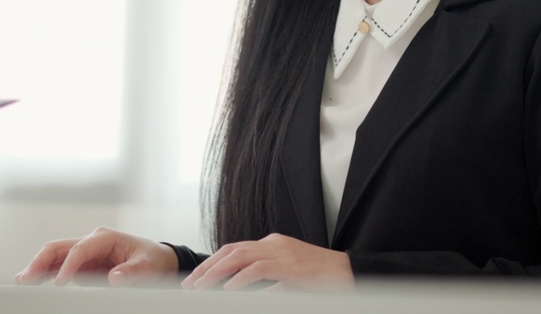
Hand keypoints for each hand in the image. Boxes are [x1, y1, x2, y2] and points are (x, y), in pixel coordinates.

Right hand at [14, 226, 178, 287]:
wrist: (156, 260)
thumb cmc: (151, 259)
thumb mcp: (147, 266)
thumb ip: (131, 272)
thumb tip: (114, 278)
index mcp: (104, 237)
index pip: (79, 250)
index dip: (68, 266)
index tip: (59, 283)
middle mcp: (91, 242)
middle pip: (59, 248)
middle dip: (40, 261)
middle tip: (26, 278)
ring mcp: (84, 253)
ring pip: (54, 256)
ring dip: (37, 267)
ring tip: (22, 280)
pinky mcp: (82, 264)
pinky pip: (58, 267)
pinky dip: (44, 274)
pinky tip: (32, 282)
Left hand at [181, 233, 353, 291]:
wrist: (351, 274)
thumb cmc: (323, 280)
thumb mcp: (291, 281)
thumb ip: (271, 285)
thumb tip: (250, 296)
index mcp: (273, 245)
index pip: (235, 249)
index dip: (213, 263)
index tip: (197, 279)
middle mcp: (273, 243)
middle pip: (231, 250)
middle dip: (207, 267)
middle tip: (189, 285)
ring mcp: (281, 252)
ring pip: (238, 256)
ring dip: (216, 272)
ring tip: (200, 288)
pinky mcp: (289, 265)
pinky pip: (257, 269)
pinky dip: (239, 279)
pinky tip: (226, 291)